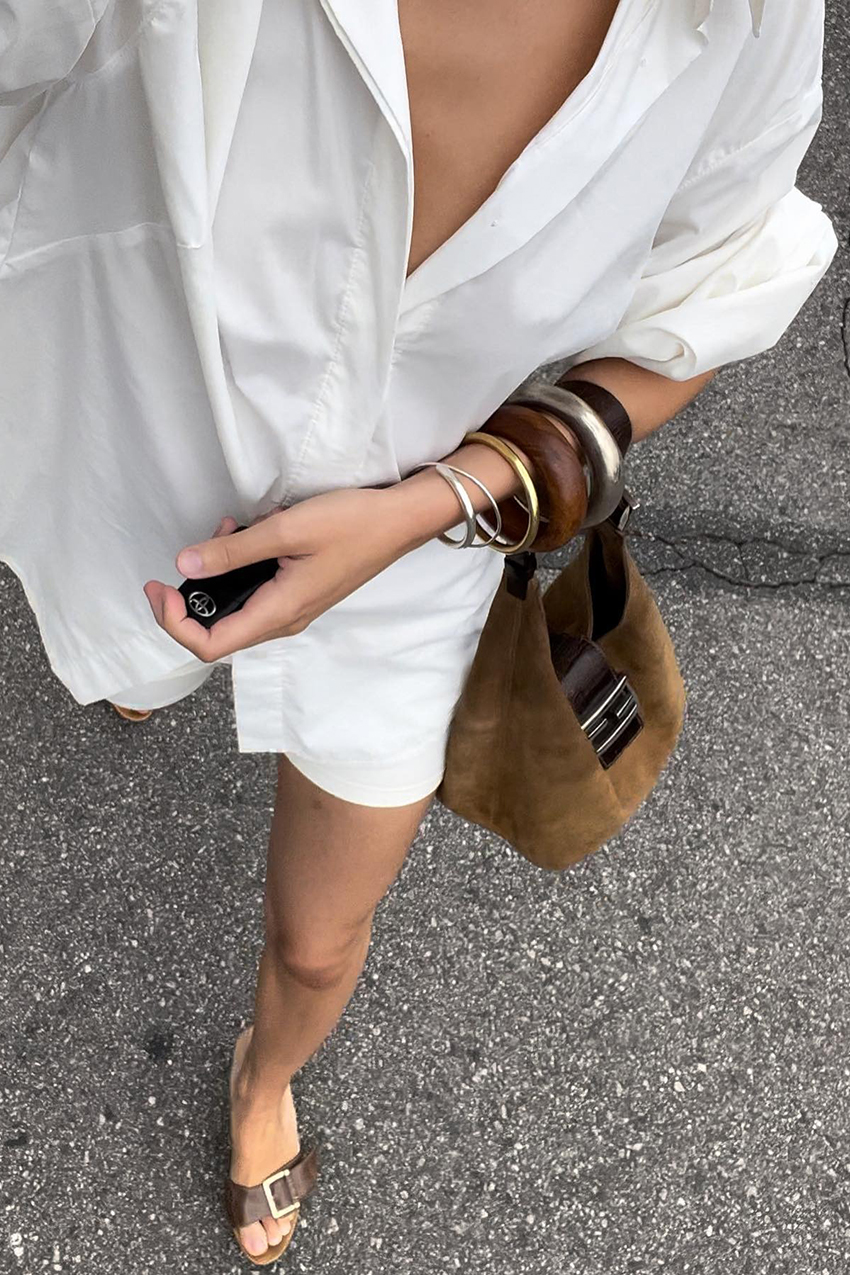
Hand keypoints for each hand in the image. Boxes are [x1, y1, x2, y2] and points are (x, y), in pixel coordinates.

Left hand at [143, 488, 414, 661]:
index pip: (209, 645)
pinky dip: (241, 566)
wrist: (399, 522)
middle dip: (194, 593)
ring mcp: (293, 607)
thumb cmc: (351, 524)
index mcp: (279, 612)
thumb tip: (185, 566)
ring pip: (236, 606)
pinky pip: (256, 591)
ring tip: (227, 530)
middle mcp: (284, 619)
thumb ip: (232, 551)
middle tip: (193, 551)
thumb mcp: (286, 530)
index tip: (160, 587)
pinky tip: (248, 531)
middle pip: (218, 630)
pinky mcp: (299, 591)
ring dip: (219, 574)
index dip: (174, 623)